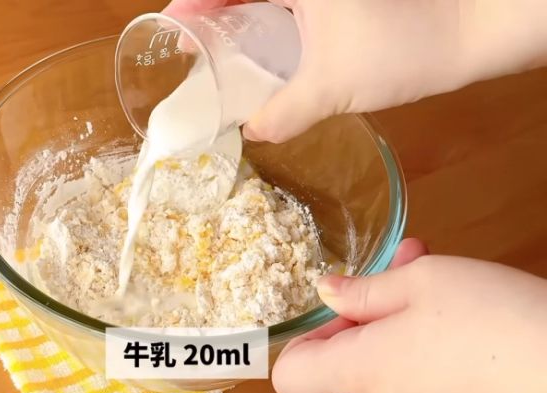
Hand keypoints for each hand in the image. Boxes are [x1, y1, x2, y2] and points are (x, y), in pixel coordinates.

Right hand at [164, 0, 546, 142]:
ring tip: (214, 51)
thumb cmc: (401, 50)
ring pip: (267, 0)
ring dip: (238, 19)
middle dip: (211, 12)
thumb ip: (285, 113)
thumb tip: (253, 134)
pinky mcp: (338, 4)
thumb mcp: (333, 86)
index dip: (194, 4)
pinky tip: (262, 56)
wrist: (467, 35)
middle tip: (188, 44)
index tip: (170, 27)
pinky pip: (289, 10)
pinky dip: (269, 27)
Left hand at [272, 254, 546, 392]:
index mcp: (361, 371)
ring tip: (428, 275)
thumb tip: (326, 292)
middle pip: (341, 364)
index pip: (291, 376)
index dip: (302, 341)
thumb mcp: (421, 282)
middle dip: (363, 311)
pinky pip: (412, 376)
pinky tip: (452, 310)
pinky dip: (419, 344)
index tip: (332, 310)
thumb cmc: (491, 319)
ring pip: (381, 362)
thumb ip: (363, 291)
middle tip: (398, 269)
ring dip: (394, 318)